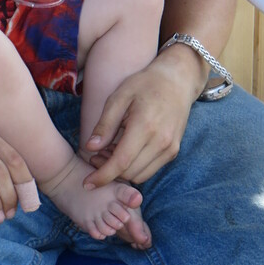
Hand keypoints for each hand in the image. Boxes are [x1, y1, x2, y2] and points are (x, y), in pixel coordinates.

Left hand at [82, 52, 196, 187]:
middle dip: (108, 171)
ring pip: (140, 175)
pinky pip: (150, 169)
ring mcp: (170, 148)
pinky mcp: (173, 151)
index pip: (121, 162)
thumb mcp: (120, 96)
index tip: (86, 183)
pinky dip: (135, 167)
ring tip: (110, 151)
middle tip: (96, 155)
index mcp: (144, 126)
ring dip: (122, 171)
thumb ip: (105, 123)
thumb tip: (90, 147)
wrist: (177, 80)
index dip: (102, 176)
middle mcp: (160, 141)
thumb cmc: (145, 84)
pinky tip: (126, 150)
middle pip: (129, 172)